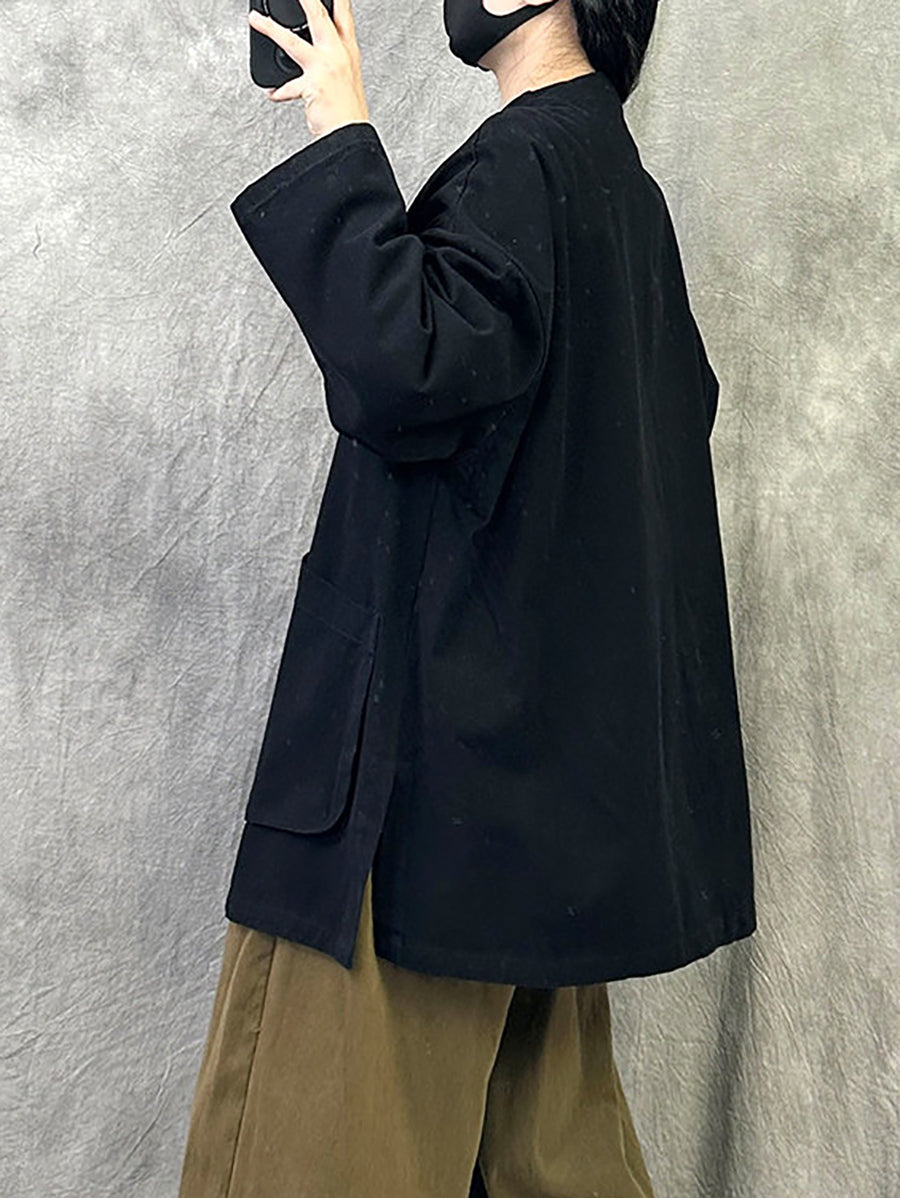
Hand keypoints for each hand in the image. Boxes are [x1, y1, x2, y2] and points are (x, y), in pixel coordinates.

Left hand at [248, 0, 369, 138]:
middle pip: (319, 16)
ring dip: (270, 29)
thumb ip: (331, 63)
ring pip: (291, 42)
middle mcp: (339, 55)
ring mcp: (325, 68)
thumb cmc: (349, 113)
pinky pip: (287, 87)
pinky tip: (271, 92)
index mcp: (348, 52)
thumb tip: (313, 53)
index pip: (343, 14)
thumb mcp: (346, 80)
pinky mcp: (313, 85)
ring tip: (255, 19)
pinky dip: (278, 91)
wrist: (351, 137)